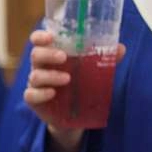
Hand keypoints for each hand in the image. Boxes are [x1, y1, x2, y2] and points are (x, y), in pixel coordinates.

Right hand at [22, 30, 125, 151]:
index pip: (38, 40)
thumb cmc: (78, 85)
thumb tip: (120, 48)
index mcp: (51, 54)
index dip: (40, 36)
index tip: (50, 37)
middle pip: (36, 55)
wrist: (73, 115)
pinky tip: (52, 93)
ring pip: (35, 75)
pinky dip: (41, 93)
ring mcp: (35, 84)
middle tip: (64, 57)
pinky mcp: (34, 100)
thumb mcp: (90, 71)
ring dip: (50, 76)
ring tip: (68, 79)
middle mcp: (40, 66)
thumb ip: (102, 59)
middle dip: (48, 54)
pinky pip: (31, 95)